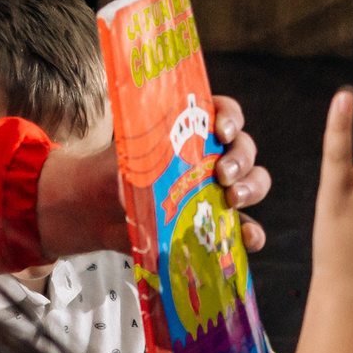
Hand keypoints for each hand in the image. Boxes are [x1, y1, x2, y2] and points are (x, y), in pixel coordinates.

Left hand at [36, 94, 270, 257]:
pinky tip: (248, 238)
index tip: (221, 130)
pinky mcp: (217, 225)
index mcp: (195, 131)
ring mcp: (218, 192)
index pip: (226, 114)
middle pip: (245, 149)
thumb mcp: (129, 150)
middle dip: (240, 158)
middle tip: (222, 173)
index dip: (231, 117)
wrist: (99, 210)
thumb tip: (152, 145)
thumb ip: (145, 143)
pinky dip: (253, 234)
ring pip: (253, 183)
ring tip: (232, 199)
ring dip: (251, 188)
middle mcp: (213, 157)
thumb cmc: (116, 171)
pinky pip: (245, 230)